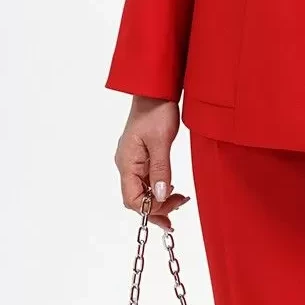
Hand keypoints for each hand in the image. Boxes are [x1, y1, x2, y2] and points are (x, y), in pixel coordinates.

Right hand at [114, 95, 189, 229]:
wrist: (155, 91)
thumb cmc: (156, 111)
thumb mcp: (161, 141)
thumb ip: (160, 170)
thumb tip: (160, 196)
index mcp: (126, 162)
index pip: (132, 198)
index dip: (150, 209)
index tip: (170, 210)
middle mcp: (126, 164)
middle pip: (135, 198)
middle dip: (155, 209)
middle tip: (176, 214)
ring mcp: (132, 161)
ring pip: (142, 191)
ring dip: (158, 201)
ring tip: (178, 202)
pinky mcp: (141, 157)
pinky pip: (146, 180)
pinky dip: (158, 189)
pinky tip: (171, 190)